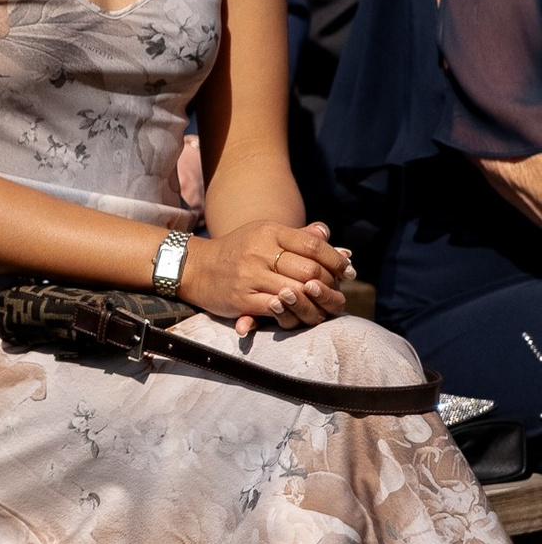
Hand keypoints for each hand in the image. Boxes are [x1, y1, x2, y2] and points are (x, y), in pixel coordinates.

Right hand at [180, 221, 350, 339]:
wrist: (196, 267)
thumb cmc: (237, 250)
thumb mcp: (264, 234)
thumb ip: (296, 235)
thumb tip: (326, 234)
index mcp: (269, 232)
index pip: (312, 244)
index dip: (335, 259)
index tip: (347, 271)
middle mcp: (260, 251)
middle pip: (308, 269)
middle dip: (328, 282)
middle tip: (336, 290)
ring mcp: (250, 275)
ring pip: (295, 290)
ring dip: (313, 300)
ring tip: (322, 303)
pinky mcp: (240, 298)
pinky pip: (274, 307)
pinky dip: (290, 310)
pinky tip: (298, 311)